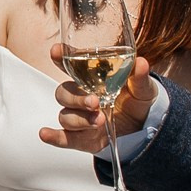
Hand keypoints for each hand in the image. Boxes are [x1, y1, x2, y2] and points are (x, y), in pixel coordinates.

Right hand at [38, 50, 155, 151]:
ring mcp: (79, 117)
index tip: (56, 51)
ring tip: (99, 119)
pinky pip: (64, 138)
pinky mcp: (81, 138)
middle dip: (76, 98)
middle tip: (94, 101)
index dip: (60, 57)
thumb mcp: (142, 87)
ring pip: (65, 116)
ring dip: (80, 119)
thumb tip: (141, 63)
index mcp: (90, 78)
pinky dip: (54, 136)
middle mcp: (80, 97)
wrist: (144, 126)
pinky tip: (46, 134)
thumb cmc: (137, 100)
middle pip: (63, 93)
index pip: (70, 64)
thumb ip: (139, 77)